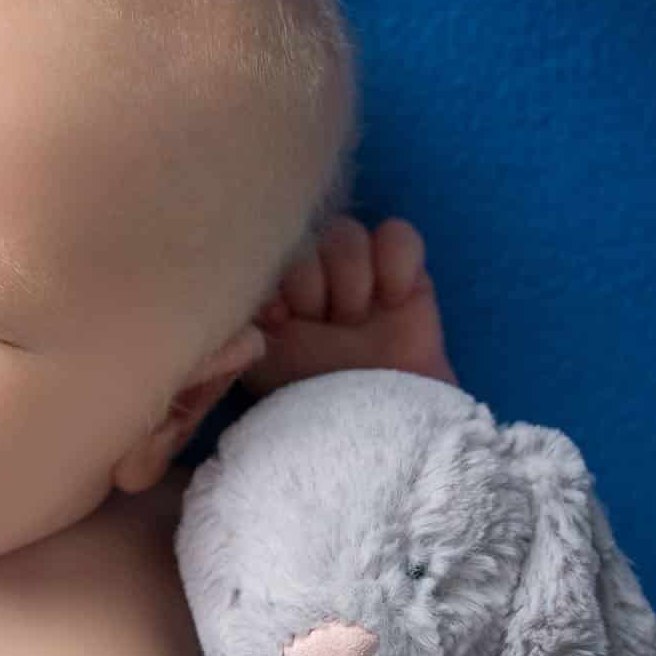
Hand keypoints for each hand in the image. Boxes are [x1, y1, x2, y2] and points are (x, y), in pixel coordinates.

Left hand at [243, 217, 455, 398]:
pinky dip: (396, 260)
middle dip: (310, 280)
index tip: (280, 316)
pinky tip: (394, 299)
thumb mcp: (264, 357)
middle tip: (322, 322)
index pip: (267, 248)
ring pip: (347, 232)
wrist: (377, 423)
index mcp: (274, 294)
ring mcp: (361, 274)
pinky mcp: (406, 274)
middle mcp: (314, 278)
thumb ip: (249, 312)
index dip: (276, 276)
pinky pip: (399, 233)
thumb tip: (259, 277)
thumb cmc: (310, 394)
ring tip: (353, 319)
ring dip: (348, 274)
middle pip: (307, 235)